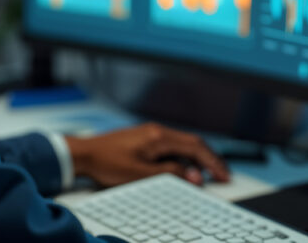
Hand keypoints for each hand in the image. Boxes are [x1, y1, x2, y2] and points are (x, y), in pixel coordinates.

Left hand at [64, 122, 229, 187]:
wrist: (83, 154)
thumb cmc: (107, 162)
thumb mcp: (141, 174)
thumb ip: (170, 174)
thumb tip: (194, 176)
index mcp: (158, 137)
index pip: (195, 147)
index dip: (212, 162)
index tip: (223, 175)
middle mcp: (156, 131)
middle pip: (191, 143)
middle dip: (209, 159)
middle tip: (221, 175)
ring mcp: (149, 134)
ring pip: (181, 145)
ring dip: (195, 159)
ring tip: (204, 176)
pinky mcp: (143, 140)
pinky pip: (170, 147)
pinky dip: (181, 158)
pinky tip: (181, 170)